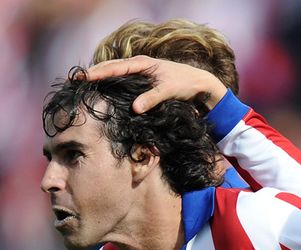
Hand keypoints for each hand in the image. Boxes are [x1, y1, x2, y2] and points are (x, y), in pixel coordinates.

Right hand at [83, 55, 227, 112]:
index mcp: (143, 63)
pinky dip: (111, 80)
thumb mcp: (168, 91)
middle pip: (111, 66)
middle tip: (75, 79)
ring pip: (115, 71)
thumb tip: (135, 108)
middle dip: (94, 72)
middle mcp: (139, 64)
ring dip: (100, 75)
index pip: (115, 67)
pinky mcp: (143, 79)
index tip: (83, 77)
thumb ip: (152, 98)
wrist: (199, 84)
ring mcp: (140, 71)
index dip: (98, 73)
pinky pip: (122, 78)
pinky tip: (102, 88)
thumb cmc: (185, 84)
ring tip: (83, 82)